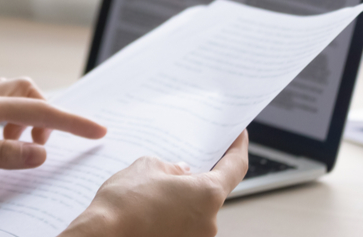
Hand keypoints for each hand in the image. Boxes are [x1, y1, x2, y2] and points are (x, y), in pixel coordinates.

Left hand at [0, 77, 106, 172]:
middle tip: (37, 146)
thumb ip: (0, 154)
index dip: (72, 123)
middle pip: (28, 92)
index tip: (99, 132)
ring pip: (10, 96)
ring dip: (22, 119)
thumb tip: (41, 153)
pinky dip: (3, 121)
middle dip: (44, 116)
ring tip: (11, 147)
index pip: (39, 112)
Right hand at [62, 130, 249, 236]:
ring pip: (195, 212)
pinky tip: (150, 209)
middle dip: (196, 178)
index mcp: (208, 194)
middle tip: (179, 164)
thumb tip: (181, 173)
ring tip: (153, 190)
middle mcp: (209, 222)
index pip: (235, 167)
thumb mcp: (148, 167)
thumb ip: (171, 168)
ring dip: (182, 200)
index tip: (238, 136)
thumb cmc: (124, 203)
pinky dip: (172, 216)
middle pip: (211, 193)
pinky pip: (183, 227)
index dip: (237, 148)